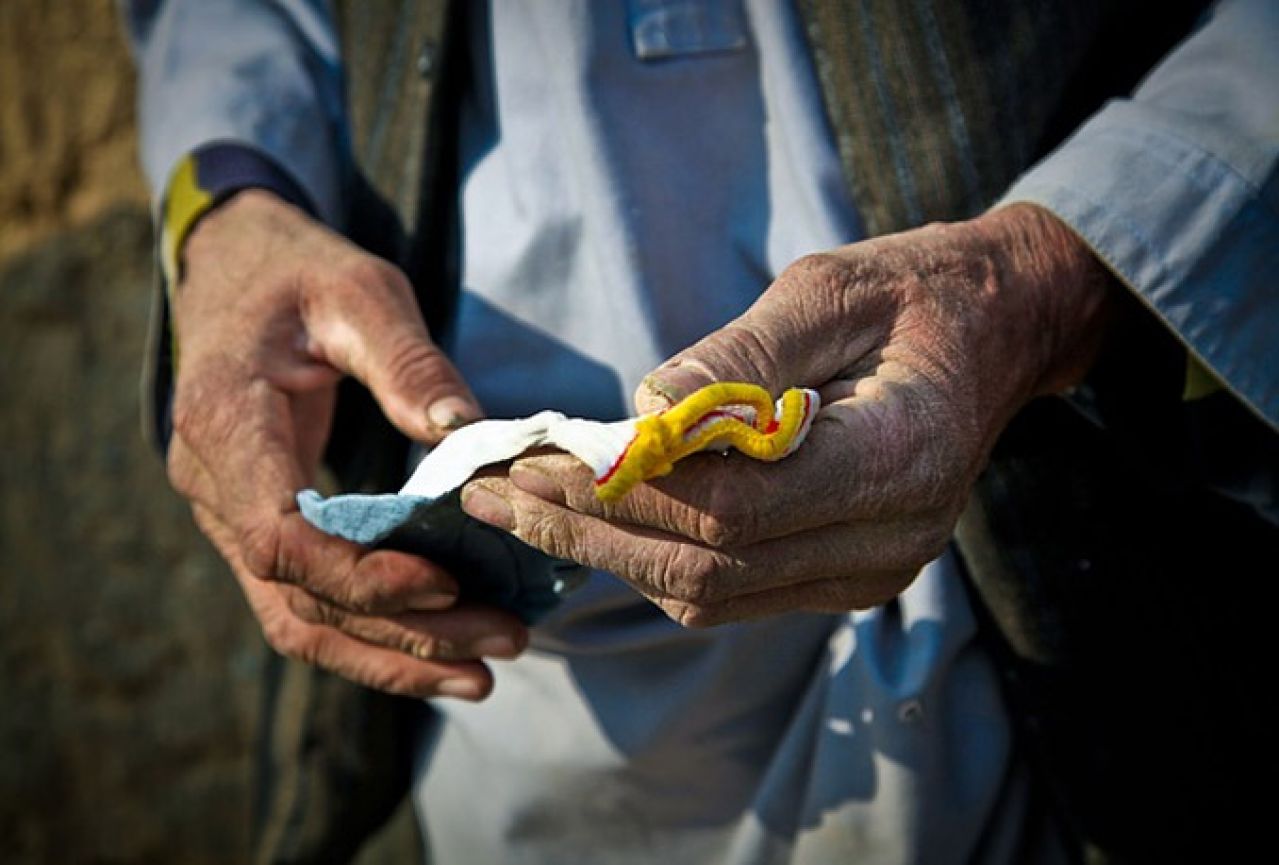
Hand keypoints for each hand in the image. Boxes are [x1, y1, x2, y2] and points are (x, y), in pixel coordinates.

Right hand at [168, 189, 526, 698]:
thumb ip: (408, 361)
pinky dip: (369, 638)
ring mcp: (228, 514)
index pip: (277, 536)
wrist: (233, 269)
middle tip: (504, 640)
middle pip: (299, 596)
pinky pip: (303, 603)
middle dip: (405, 631)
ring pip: (298, 619)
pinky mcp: (258, 526)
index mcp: (224, 422)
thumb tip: (468, 433)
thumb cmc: (298, 273)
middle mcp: (212, 484)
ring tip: (483, 674)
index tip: (446, 583)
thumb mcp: (359, 291)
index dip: (360, 576)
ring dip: (391, 656)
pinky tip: (438, 655)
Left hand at [461, 204, 1113, 625]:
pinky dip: (655, 557)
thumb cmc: (916, 293)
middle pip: (709, 568)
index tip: (537, 459)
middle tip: (495, 493)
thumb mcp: (831, 290)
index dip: (625, 492)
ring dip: (609, 553)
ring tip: (522, 506)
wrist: (998, 332)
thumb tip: (643, 404)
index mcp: (898, 458)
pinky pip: (732, 590)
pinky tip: (595, 519)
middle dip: (591, 533)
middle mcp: (889, 538)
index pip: (734, 507)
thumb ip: (742, 357)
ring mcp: (870, 572)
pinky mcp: (847, 577)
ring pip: (711, 595)